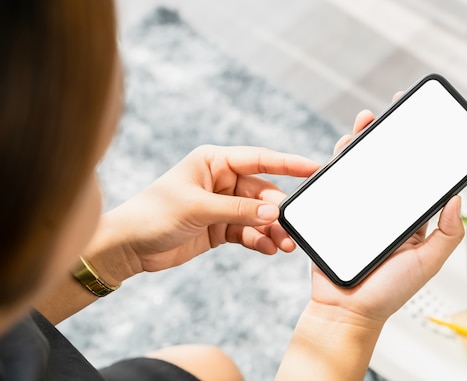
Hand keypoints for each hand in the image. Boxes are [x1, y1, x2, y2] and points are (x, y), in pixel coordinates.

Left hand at [96, 145, 318, 281]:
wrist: (129, 247)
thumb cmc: (153, 214)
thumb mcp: (197, 208)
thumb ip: (237, 210)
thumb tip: (274, 212)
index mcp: (214, 162)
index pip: (258, 158)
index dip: (288, 163)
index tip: (314, 168)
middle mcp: (221, 180)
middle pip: (262, 193)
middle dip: (279, 211)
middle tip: (294, 229)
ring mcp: (222, 205)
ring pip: (259, 215)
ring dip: (272, 229)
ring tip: (285, 245)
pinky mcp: (220, 227)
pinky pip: (248, 232)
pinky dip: (259, 240)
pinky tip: (268, 249)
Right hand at [311, 93, 464, 323]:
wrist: (345, 310)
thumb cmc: (389, 293)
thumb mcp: (427, 263)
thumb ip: (447, 234)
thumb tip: (458, 197)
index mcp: (409, 221)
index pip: (417, 180)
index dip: (422, 154)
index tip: (427, 128)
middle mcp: (384, 210)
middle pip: (387, 167)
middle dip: (390, 137)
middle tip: (396, 108)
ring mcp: (357, 210)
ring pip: (360, 169)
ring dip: (364, 142)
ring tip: (368, 120)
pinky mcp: (333, 213)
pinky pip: (335, 184)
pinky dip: (338, 163)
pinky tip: (345, 146)